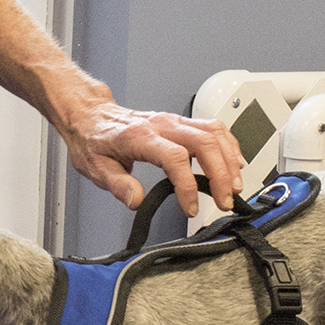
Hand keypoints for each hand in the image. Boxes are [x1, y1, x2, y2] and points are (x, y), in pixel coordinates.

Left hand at [63, 100, 243, 216]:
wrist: (91, 116)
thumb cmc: (94, 140)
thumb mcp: (96, 168)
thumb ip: (118, 185)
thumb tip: (136, 200)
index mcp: (141, 137)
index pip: (175, 158)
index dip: (187, 185)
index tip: (191, 208)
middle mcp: (162, 125)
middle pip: (204, 143)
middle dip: (221, 174)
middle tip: (224, 201)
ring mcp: (174, 121)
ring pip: (214, 133)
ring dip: (229, 160)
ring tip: (234, 187)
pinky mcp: (181, 122)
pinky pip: (214, 128)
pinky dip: (228, 146)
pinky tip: (233, 163)